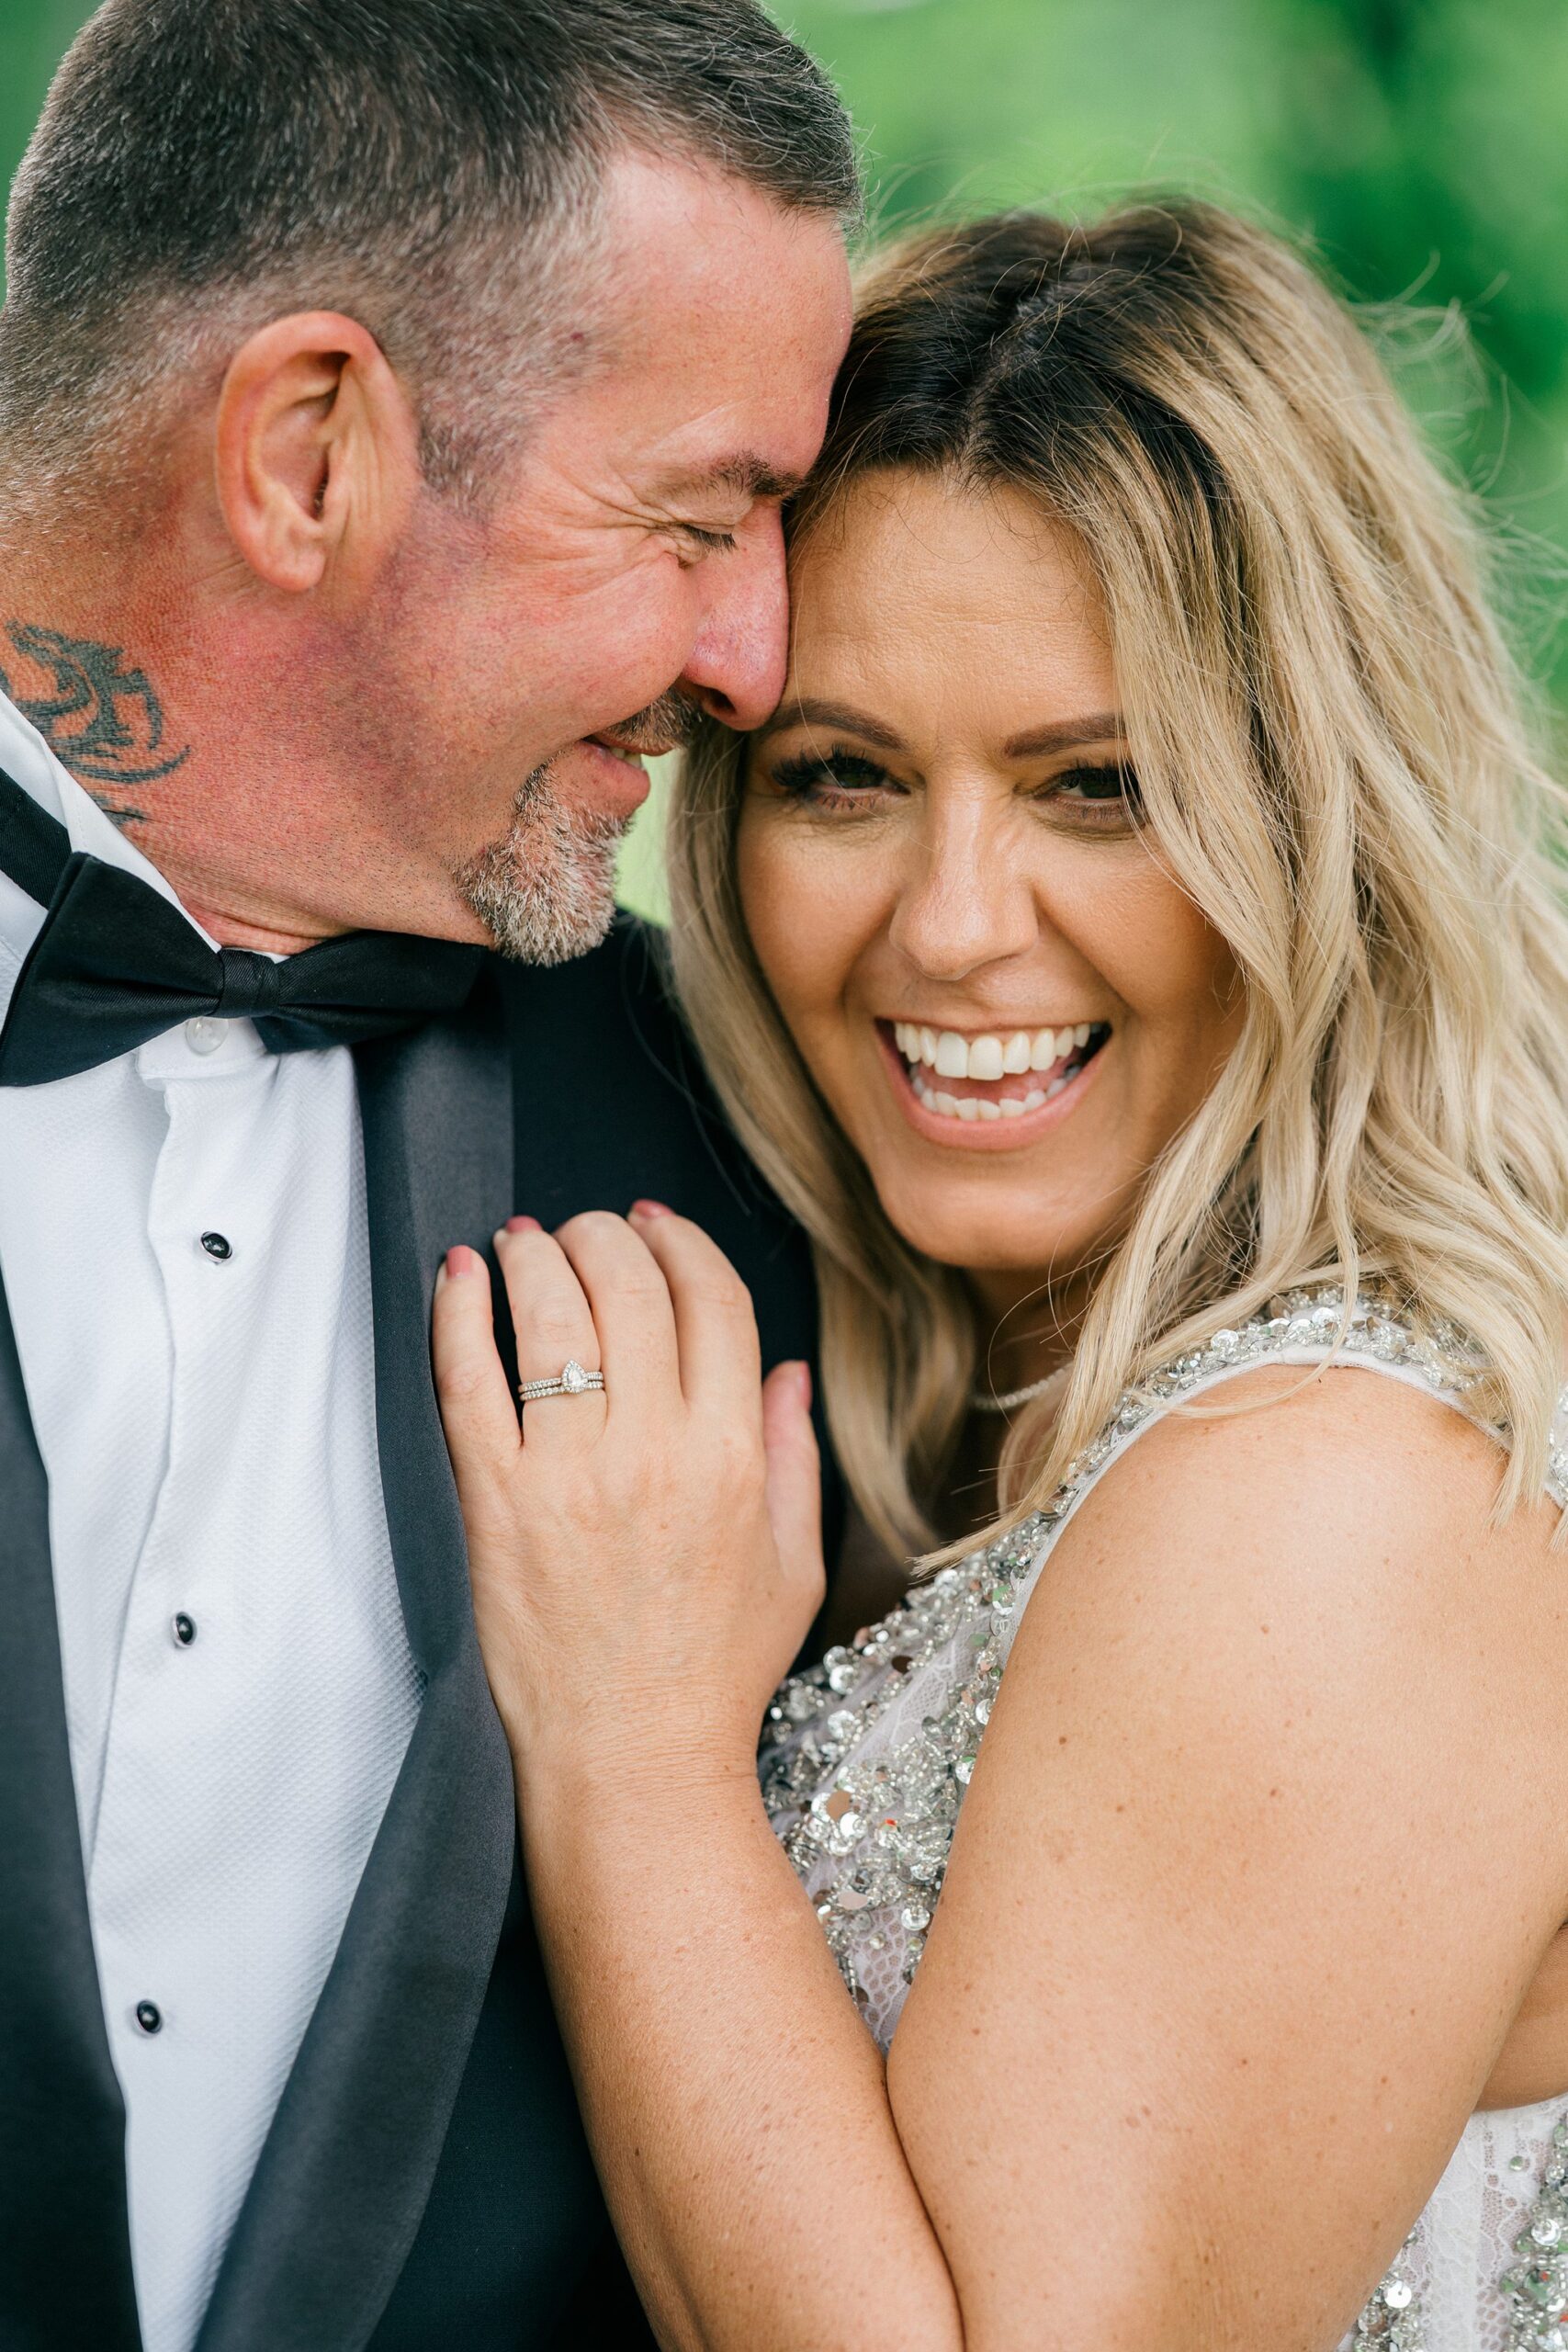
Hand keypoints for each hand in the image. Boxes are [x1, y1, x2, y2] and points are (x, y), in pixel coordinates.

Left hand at [432, 1205, 825, 1781]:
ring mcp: (570, 1476)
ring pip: (551, 1318)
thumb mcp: (789, 1566)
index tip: (654, 1224)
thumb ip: (792, 1458)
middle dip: (604, 1235)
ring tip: (521, 1241)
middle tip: (582, 1229)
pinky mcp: (496, 1505)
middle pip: (630, 1289)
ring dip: (535, 1257)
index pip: (713, 1302)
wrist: (632, 1763)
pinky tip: (459, 1279)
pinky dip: (459, 1316)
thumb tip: (788, 1371)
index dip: (682, 1245)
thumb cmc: (712, 1674)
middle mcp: (655, 1452)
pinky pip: (468, 1382)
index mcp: (731, 1458)